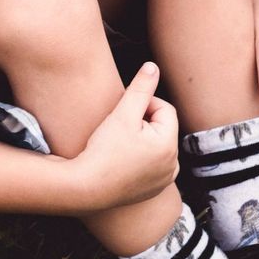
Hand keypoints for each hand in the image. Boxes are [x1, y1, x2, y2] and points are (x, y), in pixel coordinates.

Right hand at [72, 62, 178, 212]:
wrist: (85, 188)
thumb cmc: (103, 149)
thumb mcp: (122, 113)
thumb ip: (141, 87)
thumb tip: (153, 66)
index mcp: (169, 146)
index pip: (164, 109)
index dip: (143, 105)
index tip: (123, 114)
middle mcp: (173, 166)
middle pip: (162, 128)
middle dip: (143, 123)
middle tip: (119, 130)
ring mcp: (163, 181)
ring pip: (157, 145)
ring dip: (142, 140)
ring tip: (119, 144)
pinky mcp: (153, 191)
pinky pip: (152, 164)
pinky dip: (141, 158)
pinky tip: (121, 160)